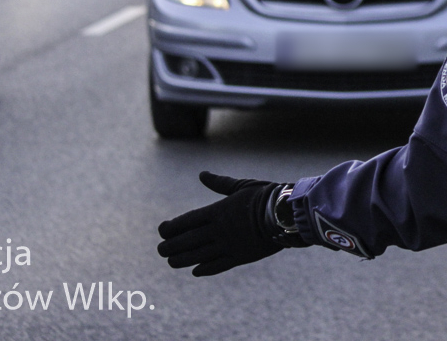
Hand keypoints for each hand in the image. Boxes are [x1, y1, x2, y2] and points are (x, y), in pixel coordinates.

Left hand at [157, 171, 285, 276]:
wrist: (285, 213)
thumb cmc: (264, 195)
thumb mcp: (240, 185)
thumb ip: (219, 183)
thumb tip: (202, 175)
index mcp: (217, 211)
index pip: (185, 222)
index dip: (170, 227)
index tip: (162, 230)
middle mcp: (219, 230)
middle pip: (187, 241)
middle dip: (171, 246)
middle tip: (161, 250)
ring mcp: (228, 245)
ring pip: (198, 256)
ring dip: (182, 260)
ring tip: (171, 262)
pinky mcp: (240, 256)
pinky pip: (218, 266)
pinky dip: (205, 269)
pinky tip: (196, 271)